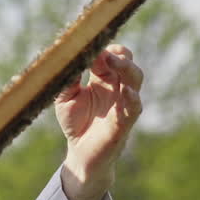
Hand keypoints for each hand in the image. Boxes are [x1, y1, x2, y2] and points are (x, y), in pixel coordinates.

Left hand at [54, 44, 143, 199]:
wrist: (80, 155)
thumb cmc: (75, 123)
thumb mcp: (64, 98)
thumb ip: (67, 80)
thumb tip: (69, 59)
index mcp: (103, 80)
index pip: (112, 57)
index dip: (106, 50)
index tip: (95, 44)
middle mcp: (116, 89)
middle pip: (127, 64)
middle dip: (120, 56)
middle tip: (108, 52)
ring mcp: (123, 105)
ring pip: (135, 81)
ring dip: (128, 69)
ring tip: (117, 62)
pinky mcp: (124, 123)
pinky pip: (134, 108)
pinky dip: (132, 99)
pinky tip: (126, 92)